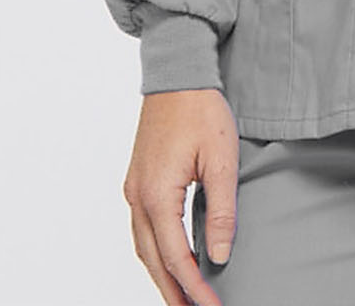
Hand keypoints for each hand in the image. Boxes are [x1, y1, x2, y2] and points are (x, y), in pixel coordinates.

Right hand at [122, 87, 238, 305]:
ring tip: (184, 299)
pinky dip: (156, 252)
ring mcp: (134, 188)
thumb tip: (218, 256)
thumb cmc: (200, 109)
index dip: (196, 288)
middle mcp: (138, 196)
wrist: (177, 72)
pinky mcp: (138, 179)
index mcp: (157, 194)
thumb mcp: (221, 159)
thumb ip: (221, 211)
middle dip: (174, 293)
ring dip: (163, 275)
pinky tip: (171, 259)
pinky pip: (143, 229)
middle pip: (154, 261)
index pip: (177, 257)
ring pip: (144, 247)